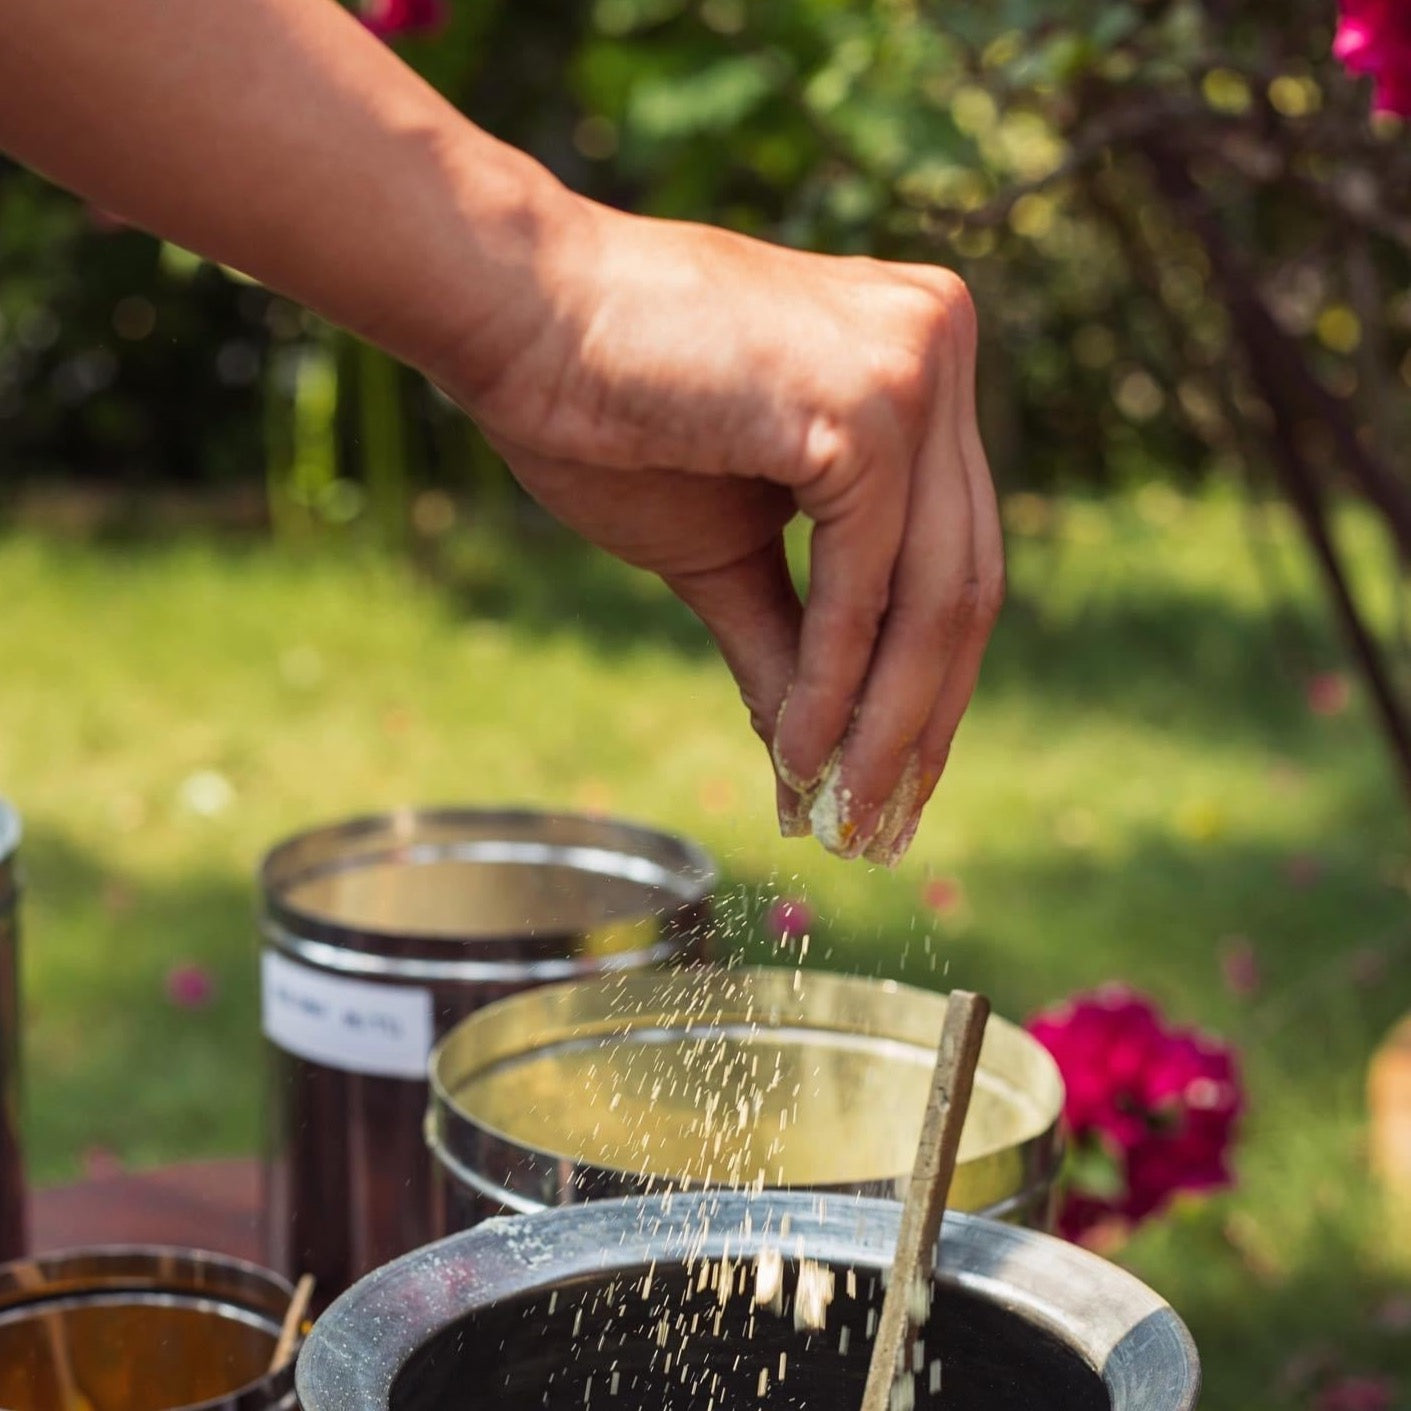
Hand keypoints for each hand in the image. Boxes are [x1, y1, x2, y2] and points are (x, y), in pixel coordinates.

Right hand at [433, 198, 1001, 864]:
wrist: (513, 316)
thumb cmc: (605, 416)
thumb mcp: (724, 551)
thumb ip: (794, 644)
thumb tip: (819, 765)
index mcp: (920, 362)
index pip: (953, 551)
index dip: (929, 682)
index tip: (895, 780)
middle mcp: (941, 344)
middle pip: (964, 580)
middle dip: (921, 723)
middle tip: (880, 828)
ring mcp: (916, 362)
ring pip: (935, 594)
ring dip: (886, 726)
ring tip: (843, 819)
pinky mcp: (870, 399)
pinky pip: (870, 582)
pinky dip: (838, 682)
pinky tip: (804, 756)